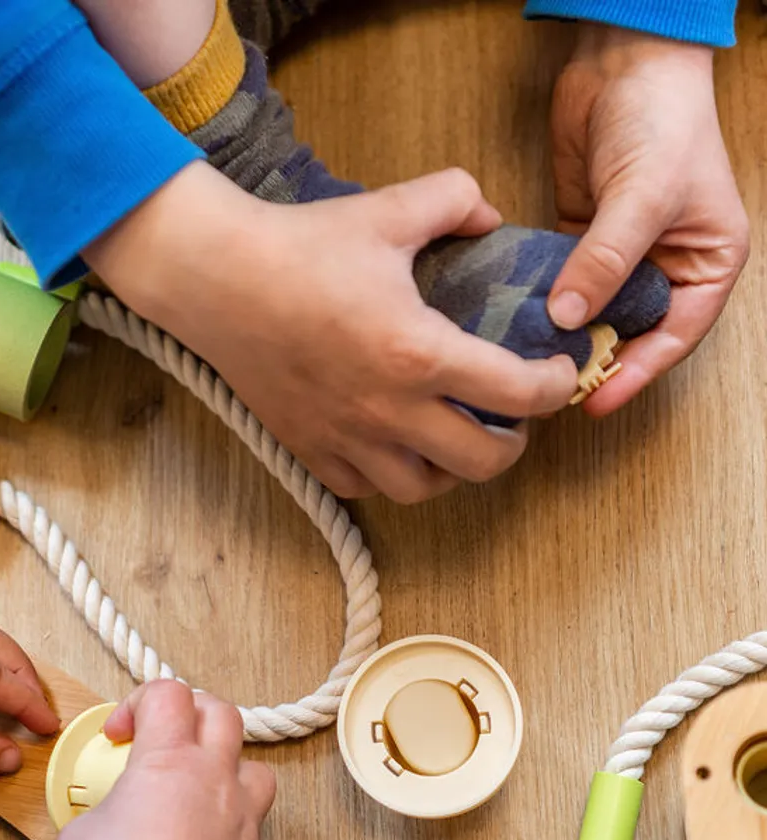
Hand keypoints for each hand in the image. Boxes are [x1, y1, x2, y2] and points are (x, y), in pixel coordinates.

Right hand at [56, 681, 275, 839]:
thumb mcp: (81, 832)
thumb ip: (104, 805)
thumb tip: (113, 815)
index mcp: (168, 759)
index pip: (169, 692)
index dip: (139, 702)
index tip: (121, 734)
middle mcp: (213, 778)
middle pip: (220, 711)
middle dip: (189, 714)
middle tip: (163, 738)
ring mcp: (240, 816)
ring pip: (253, 761)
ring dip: (225, 762)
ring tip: (197, 783)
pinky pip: (255, 814)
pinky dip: (233, 812)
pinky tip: (205, 832)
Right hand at [85, 162, 575, 501]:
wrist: (216, 277)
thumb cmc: (300, 246)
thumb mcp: (387, 210)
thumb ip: (456, 200)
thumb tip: (491, 217)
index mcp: (419, 353)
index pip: (518, 394)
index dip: (555, 386)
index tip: (556, 372)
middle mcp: (388, 409)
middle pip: (482, 462)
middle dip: (514, 442)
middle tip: (513, 415)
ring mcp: (345, 435)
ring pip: (422, 488)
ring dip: (451, 469)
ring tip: (453, 436)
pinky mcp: (306, 445)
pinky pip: (361, 486)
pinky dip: (387, 474)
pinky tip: (390, 442)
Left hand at [547, 24, 748, 414]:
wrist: (622, 62)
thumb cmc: (661, 120)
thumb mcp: (643, 196)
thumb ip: (606, 259)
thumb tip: (568, 316)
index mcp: (705, 264)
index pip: (673, 336)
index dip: (636, 372)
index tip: (595, 400)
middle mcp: (663, 265)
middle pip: (627, 331)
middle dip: (591, 359)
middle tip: (548, 390)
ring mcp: (618, 255)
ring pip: (588, 311)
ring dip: (559, 335)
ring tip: (523, 366)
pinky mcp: (578, 240)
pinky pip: (558, 282)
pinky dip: (538, 302)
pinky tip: (511, 323)